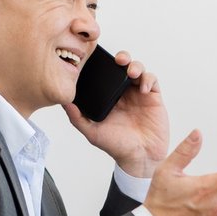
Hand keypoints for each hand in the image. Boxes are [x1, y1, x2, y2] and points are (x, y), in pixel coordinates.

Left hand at [63, 51, 168, 178]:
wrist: (139, 157)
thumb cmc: (116, 146)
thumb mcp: (92, 132)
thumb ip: (77, 118)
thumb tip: (63, 102)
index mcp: (109, 97)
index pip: (106, 74)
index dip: (104, 64)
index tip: (100, 60)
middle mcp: (124, 93)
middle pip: (123, 66)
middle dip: (122, 58)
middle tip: (119, 60)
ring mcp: (139, 94)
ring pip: (138, 69)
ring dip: (135, 65)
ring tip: (131, 72)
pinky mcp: (153, 98)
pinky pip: (152, 80)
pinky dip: (148, 79)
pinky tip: (143, 88)